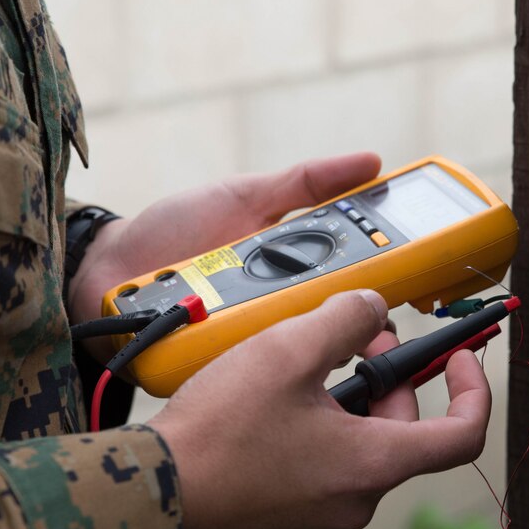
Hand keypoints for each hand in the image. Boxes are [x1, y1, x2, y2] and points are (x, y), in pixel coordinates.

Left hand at [68, 153, 382, 359]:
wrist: (107, 268)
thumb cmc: (177, 230)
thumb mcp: (246, 196)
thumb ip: (305, 182)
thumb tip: (372, 162)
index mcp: (294, 272)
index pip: (354, 279)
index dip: (388, 279)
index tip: (422, 272)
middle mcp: (278, 313)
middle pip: (332, 318)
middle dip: (357, 315)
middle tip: (374, 305)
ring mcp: (250, 342)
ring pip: (295, 345)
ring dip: (306, 335)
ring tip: (311, 320)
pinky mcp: (219, 366)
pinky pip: (248, 365)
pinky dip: (253, 356)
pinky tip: (260, 345)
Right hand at [148, 290, 490, 528]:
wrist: (155, 486)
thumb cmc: (221, 429)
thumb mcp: (290, 351)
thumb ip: (346, 318)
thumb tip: (374, 308)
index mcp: (373, 463)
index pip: (463, 434)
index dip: (473, 388)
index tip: (461, 354)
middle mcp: (355, 495)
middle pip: (404, 428)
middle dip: (391, 374)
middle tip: (359, 335)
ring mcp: (321, 507)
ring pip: (362, 439)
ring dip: (351, 393)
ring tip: (310, 357)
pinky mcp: (289, 505)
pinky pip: (325, 456)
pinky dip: (321, 418)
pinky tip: (280, 391)